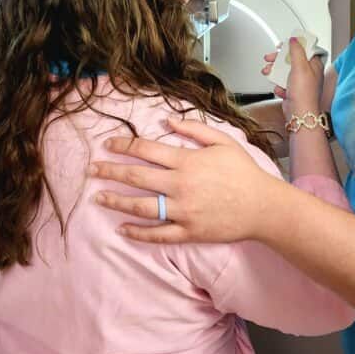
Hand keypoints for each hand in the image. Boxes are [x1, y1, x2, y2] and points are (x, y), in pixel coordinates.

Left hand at [90, 118, 281, 243]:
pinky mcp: (188, 232)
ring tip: (98, 198)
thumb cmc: (243, 171)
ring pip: (141, 207)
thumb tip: (166, 119)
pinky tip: (122, 228)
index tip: (107, 146)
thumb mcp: (222, 141)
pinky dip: (137, 232)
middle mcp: (180, 186)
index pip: (146, 150)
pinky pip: (157, 234)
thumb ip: (193, 129)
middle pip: (136, 176)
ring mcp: (182, 211)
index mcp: (186, 161)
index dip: (123, 146)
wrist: (262, 206)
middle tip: (91, 170)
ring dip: (116, 201)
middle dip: (110, 172)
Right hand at [273, 38, 324, 121]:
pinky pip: (282, 83)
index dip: (293, 45)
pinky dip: (278, 85)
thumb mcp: (300, 67)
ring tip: (268, 72)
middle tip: (270, 58)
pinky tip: (279, 88)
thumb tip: (295, 39)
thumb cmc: (304, 94)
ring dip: (275, 71)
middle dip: (278, 59)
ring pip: (285, 71)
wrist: (299, 114)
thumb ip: (296, 51)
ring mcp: (300, 82)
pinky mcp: (293, 91)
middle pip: (291, 59)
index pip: (304, 49)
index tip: (283, 45)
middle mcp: (308, 73)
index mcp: (314, 65)